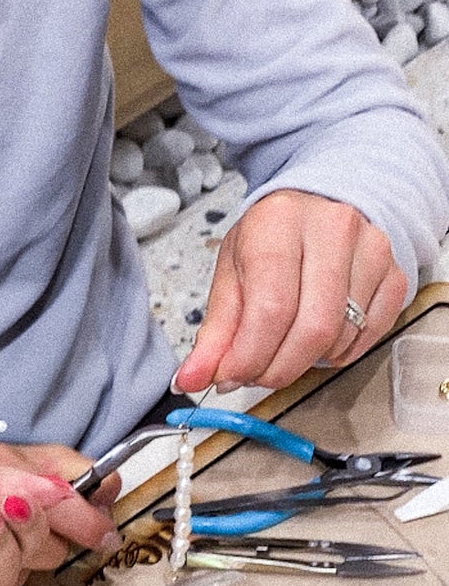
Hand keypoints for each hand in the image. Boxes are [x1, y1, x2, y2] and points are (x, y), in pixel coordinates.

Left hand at [173, 193, 405, 394]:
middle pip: (311, 328)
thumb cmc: (273, 238)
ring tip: (282, 350)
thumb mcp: (232, 273)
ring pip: (340, 336)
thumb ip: (214, 332)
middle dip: (277, 368)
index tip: (229, 376)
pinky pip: (369, 335)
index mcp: (279, 223)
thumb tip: (191, 378)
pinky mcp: (395, 273)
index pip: (269, 309)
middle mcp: (332, 230)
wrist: (320, 207)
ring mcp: (371, 251)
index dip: (248, 357)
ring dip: (305, 362)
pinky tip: (318, 341)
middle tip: (255, 374)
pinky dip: (338, 353)